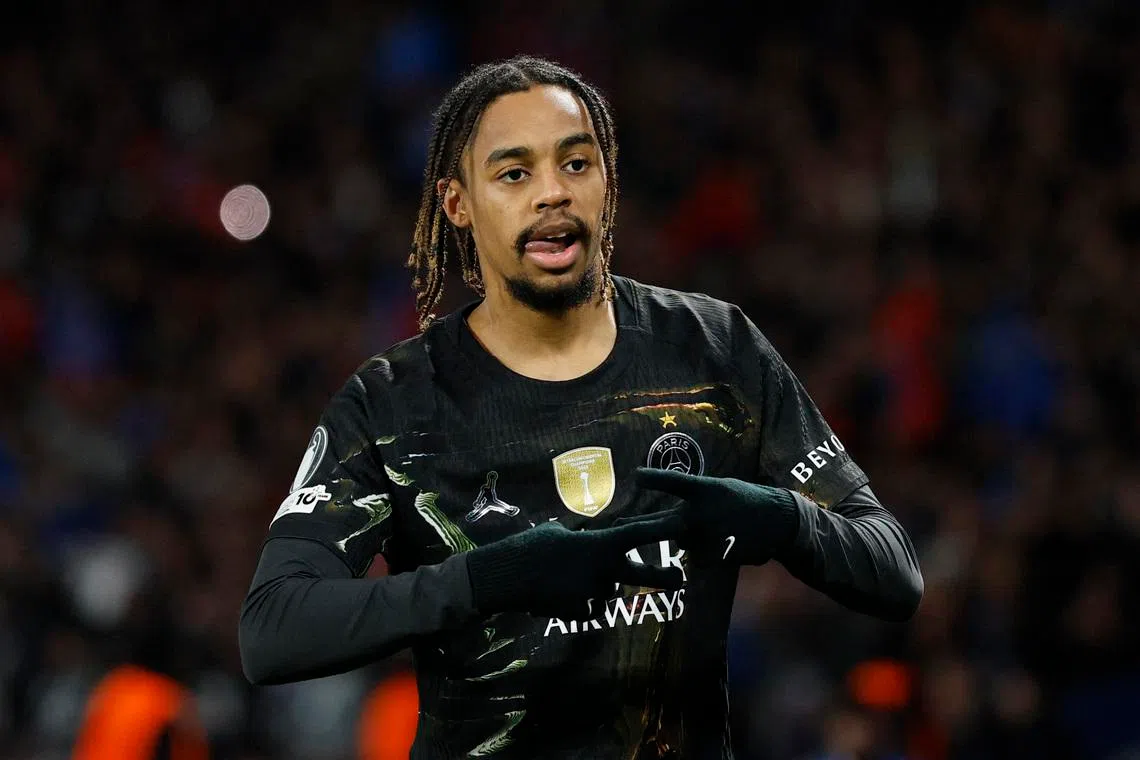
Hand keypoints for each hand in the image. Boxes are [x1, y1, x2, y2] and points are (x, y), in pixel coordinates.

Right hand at [466, 509, 685, 618]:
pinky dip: (579, 602)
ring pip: (607, 593)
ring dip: (596, 587)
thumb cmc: (529, 547)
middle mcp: (601, 569)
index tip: (683, 523)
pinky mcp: (580, 612)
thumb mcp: (557, 533)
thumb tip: (585, 537)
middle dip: (664, 577)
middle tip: (680, 577)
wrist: (506, 577)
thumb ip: (580, 537)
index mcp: (597, 544)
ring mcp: (591, 593)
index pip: (636, 534)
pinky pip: (589, 608)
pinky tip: (559, 595)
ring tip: (566, 578)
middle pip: (642, 575)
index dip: (661, 528)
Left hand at [629, 467, 799, 565]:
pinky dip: (703, 552)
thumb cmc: (744, 499)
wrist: (778, 521)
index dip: (654, 478)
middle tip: (615, 526)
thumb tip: (661, 522)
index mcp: (706, 489)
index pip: (675, 482)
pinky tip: (723, 542)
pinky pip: (696, 557)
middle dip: (636, 528)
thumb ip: (690, 503)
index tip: (636, 476)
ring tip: (718, 528)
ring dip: (690, 538)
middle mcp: (704, 514)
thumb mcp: (719, 489)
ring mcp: (709, 538)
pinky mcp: (715, 557)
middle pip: (662, 524)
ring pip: (682, 542)